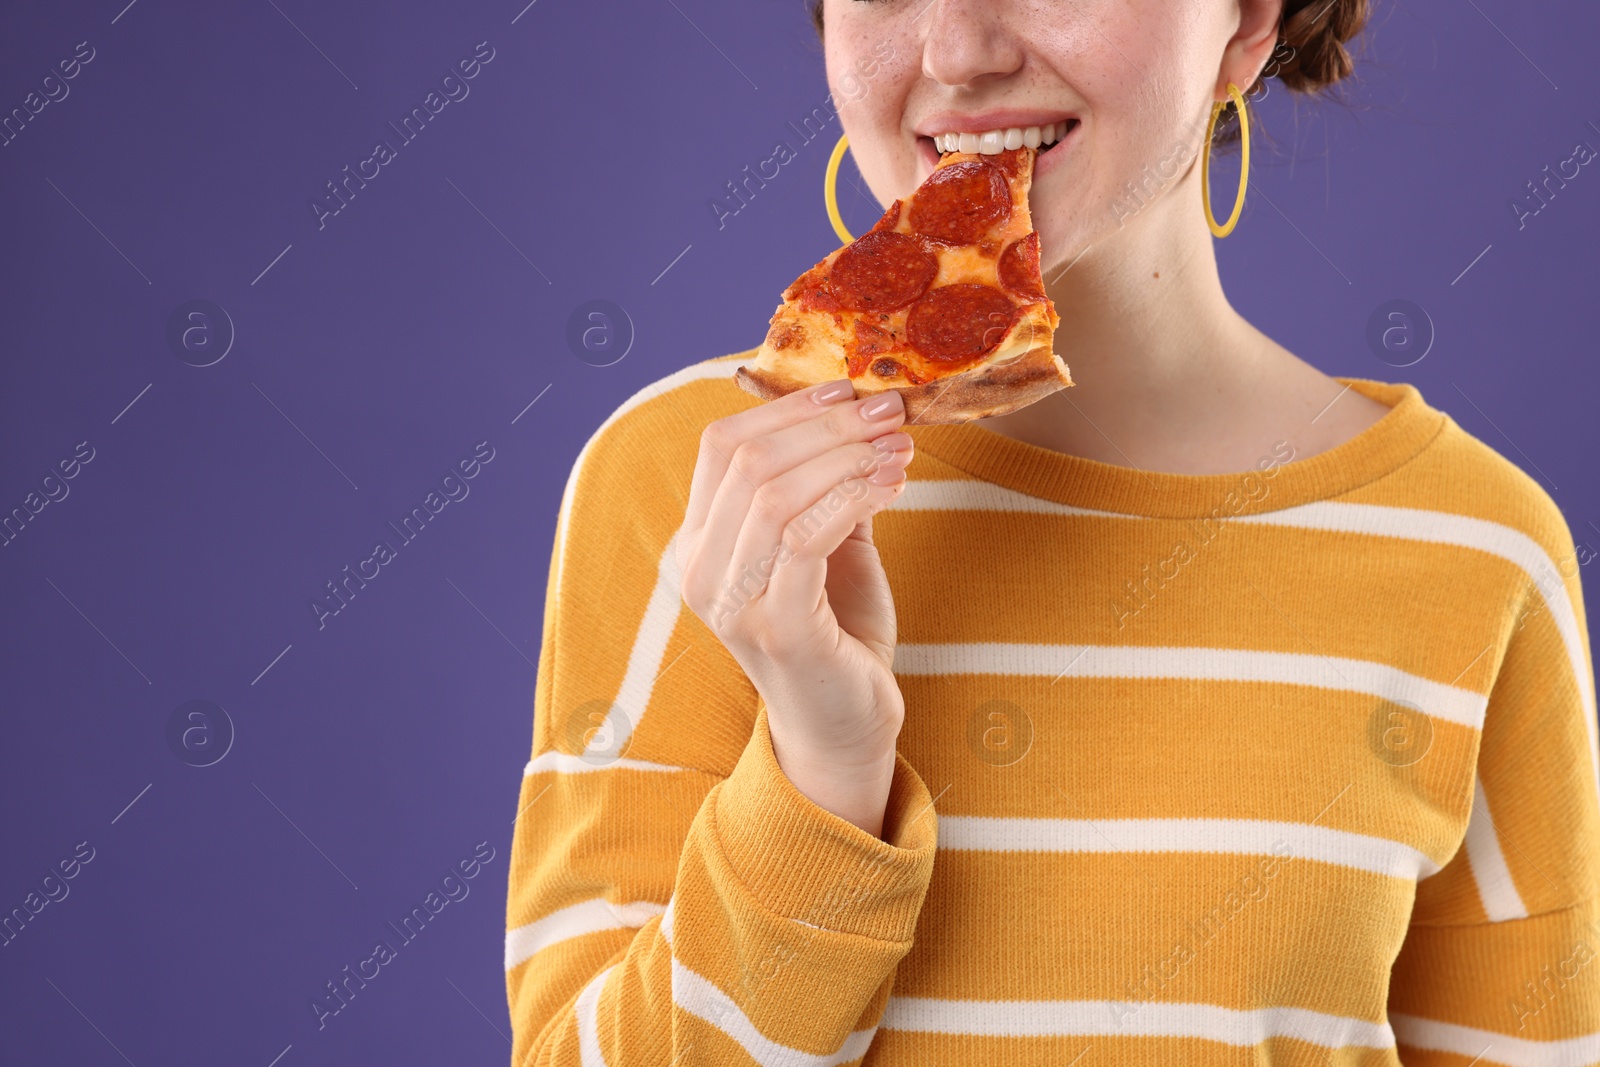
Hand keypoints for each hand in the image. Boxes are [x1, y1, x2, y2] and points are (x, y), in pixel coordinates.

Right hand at [677, 380, 912, 834]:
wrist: (843, 725)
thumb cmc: (836, 631)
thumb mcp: (824, 544)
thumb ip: (822, 486)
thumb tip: (855, 414)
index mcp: (699, 542)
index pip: (721, 446)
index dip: (787, 408)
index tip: (850, 391)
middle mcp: (700, 570)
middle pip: (749, 460)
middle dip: (828, 426)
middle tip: (889, 415)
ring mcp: (732, 602)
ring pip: (775, 492)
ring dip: (846, 457)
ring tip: (899, 448)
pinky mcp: (777, 628)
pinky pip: (807, 537)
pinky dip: (853, 497)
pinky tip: (894, 485)